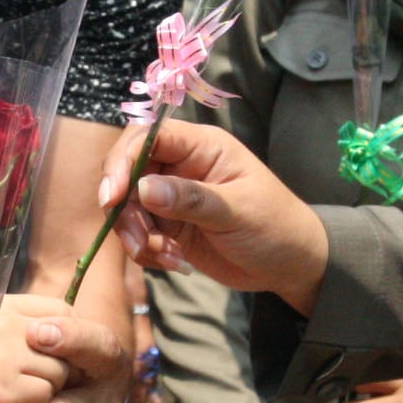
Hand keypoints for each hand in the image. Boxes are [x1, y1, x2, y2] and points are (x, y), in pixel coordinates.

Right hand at [100, 118, 329, 312]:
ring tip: (167, 257)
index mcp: (201, 147)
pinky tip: (176, 263)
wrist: (291, 265)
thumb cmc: (275, 226)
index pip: (148, 137)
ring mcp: (172, 197)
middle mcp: (181, 166)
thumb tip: (143, 188)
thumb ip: (190, 199)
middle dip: (126, 210)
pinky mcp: (169, 226)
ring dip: (137, 236)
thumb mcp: (237, 211)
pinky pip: (139, 234)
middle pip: (129, 173)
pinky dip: (148, 252)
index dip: (123, 160)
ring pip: (129, 208)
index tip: (111, 197)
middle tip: (141, 243)